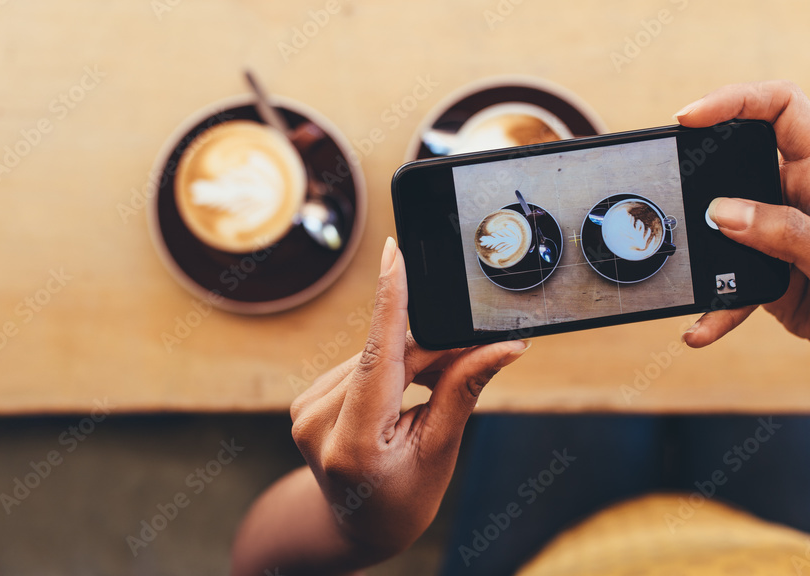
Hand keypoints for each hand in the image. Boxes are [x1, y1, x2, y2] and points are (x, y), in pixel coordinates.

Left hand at [289, 237, 528, 560]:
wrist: (355, 527)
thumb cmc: (403, 499)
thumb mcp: (440, 452)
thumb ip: (463, 391)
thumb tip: (505, 346)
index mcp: (351, 443)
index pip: (377, 358)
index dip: (390, 301)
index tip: (393, 253)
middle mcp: (317, 422)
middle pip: (385, 356)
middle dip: (432, 348)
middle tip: (479, 349)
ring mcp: (305, 409)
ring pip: (374, 357)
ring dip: (412, 359)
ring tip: (432, 395)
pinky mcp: (305, 400)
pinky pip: (359, 366)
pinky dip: (389, 368)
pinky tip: (404, 392)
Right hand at [675, 80, 809, 367]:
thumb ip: (787, 236)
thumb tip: (723, 212)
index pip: (783, 110)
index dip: (737, 100)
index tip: (691, 117)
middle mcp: (798, 198)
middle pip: (737, 160)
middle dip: (700, 170)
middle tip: (671, 184)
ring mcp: (778, 236)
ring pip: (723, 224)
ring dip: (701, 248)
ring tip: (684, 268)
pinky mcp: (766, 273)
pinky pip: (727, 283)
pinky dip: (713, 305)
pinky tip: (699, 329)